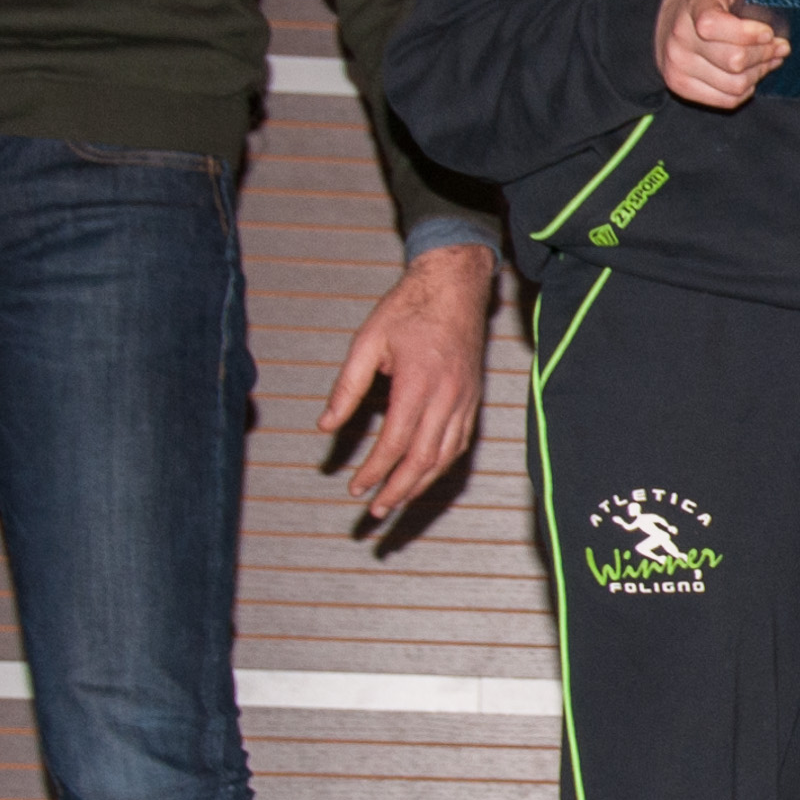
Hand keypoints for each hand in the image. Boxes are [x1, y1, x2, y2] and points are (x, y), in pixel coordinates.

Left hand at [321, 241, 493, 524]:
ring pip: (445, 457)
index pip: (394, 443)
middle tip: (375, 512)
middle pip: (423, 460)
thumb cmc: (408, 309)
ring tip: (396, 503)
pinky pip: (460, 444)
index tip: (355, 489)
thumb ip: (347, 388)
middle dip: (398, 491)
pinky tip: (424, 475)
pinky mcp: (473, 400)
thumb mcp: (366, 342)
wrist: (456, 287)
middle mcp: (447, 397)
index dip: (374, 472)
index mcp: (418, 383)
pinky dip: (441, 467)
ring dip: (420, 486)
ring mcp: (465, 401)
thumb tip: (326, 426)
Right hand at [657, 0, 787, 108]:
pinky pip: (726, 99)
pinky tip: (749, 74)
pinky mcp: (680, 85)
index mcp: (694, 5)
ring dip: (758, 73)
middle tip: (779, 46)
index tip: (768, 32)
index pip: (714, 25)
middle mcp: (680, 37)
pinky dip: (745, 90)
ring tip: (767, 60)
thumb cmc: (702, 0)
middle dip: (764, 54)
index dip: (748, 33)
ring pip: (734, 84)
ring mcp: (677, 64)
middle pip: (734, 60)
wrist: (668, 19)